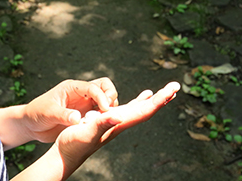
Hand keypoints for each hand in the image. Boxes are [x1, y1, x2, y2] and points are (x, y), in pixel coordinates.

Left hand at [22, 78, 118, 142]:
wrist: (31, 125)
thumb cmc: (36, 114)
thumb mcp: (48, 113)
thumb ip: (63, 115)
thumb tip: (78, 119)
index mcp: (72, 88)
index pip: (93, 87)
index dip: (102, 97)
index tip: (106, 110)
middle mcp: (80, 93)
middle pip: (104, 87)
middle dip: (110, 96)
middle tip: (109, 112)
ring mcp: (84, 104)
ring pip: (105, 99)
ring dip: (109, 108)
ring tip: (107, 120)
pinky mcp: (85, 114)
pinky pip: (100, 113)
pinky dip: (105, 117)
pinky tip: (102, 126)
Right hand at [53, 81, 179, 176]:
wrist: (65, 155)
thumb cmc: (73, 145)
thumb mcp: (86, 132)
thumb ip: (101, 124)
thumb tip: (117, 116)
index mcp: (118, 124)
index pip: (144, 111)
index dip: (159, 100)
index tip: (172, 89)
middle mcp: (120, 123)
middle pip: (147, 109)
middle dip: (162, 98)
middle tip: (176, 86)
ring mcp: (115, 123)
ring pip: (140, 109)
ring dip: (153, 100)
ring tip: (165, 92)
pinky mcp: (108, 121)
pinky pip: (129, 108)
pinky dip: (139, 101)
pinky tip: (143, 97)